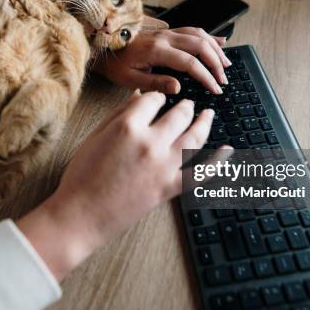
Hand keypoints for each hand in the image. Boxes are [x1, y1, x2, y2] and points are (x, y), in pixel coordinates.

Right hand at [17, 91, 222, 280]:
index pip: (153, 99)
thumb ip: (119, 113)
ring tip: (207, 114)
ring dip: (204, 122)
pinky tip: (228, 150)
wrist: (82, 214)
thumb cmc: (82, 175)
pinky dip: (219, 162)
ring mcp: (164, 167)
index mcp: (128, 126)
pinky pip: (202, 174)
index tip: (156, 100)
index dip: (156, 97)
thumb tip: (139, 96)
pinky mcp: (170, 188)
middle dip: (184, 106)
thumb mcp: (96, 136)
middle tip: (186, 105)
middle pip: (179, 114)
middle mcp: (151, 142)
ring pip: (195, 136)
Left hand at [94, 27, 230, 94]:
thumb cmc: (114, 64)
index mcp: (157, 50)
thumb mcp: (130, 80)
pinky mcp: (166, 31)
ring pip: (199, 35)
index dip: (206, 76)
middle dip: (216, 63)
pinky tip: (221, 42)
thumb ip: (155, 83)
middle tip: (223, 80)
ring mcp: (166, 32)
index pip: (190, 62)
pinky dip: (209, 36)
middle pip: (200, 45)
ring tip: (226, 65)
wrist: (102, 46)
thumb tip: (178, 88)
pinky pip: (193, 30)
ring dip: (215, 49)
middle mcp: (165, 37)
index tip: (215, 89)